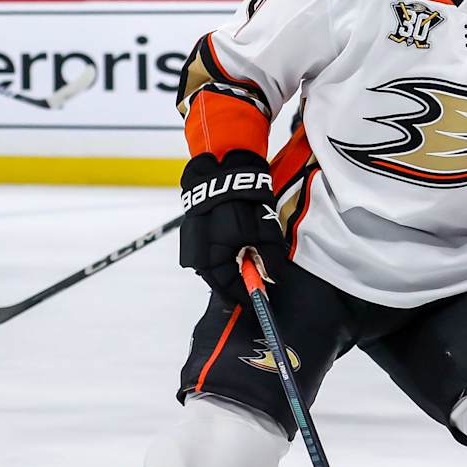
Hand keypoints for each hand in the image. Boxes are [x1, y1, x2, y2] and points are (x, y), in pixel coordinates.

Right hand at [178, 148, 284, 306]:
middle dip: (235, 281)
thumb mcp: (266, 232)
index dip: (244, 294)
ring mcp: (192, 240)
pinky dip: (221, 253)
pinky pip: (207, 250)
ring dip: (228, 266)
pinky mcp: (192, 230)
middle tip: (254, 282)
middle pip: (217, 278)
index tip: (257, 298)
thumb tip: (273, 279)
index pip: (227, 287)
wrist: (226, 167)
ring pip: (211, 264)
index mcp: (213, 254)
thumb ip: (270, 259)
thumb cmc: (245, 199)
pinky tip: (235, 245)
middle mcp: (198, 251)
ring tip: (247, 261)